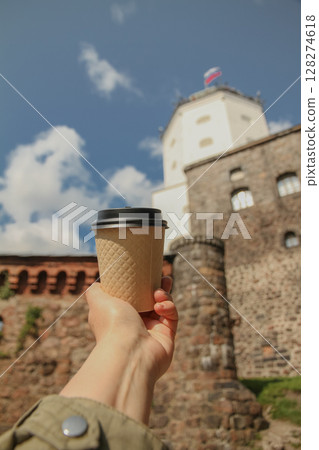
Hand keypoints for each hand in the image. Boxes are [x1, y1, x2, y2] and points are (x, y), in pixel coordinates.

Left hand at [60, 277, 177, 423]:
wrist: (129, 351)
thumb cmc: (113, 324)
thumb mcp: (98, 301)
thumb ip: (95, 291)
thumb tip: (95, 284)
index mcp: (120, 315)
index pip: (133, 296)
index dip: (140, 283)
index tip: (145, 272)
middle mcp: (135, 323)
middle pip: (150, 299)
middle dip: (158, 287)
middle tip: (162, 278)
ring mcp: (152, 330)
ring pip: (163, 306)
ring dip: (164, 295)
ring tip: (159, 292)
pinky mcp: (167, 336)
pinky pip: (172, 316)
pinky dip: (168, 307)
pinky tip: (160, 307)